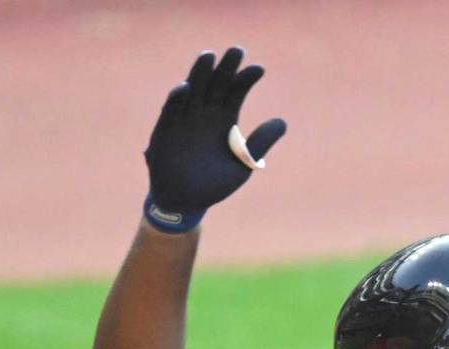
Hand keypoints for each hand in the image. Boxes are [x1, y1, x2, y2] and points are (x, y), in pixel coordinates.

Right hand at [144, 47, 286, 215]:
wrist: (186, 200)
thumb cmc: (215, 183)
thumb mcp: (243, 164)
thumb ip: (259, 143)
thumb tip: (283, 122)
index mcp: (225, 119)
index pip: (236, 92)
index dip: (246, 79)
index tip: (259, 69)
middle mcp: (205, 113)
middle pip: (216, 84)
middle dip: (225, 67)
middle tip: (237, 50)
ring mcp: (184, 119)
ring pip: (193, 90)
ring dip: (199, 73)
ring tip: (209, 56)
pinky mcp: (165, 130)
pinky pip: (171, 111)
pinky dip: (177, 99)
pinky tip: (186, 87)